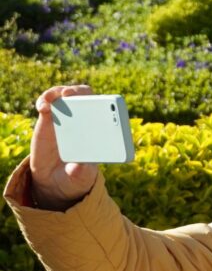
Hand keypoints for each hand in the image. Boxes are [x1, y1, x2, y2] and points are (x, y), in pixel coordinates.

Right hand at [29, 86, 98, 209]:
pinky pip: (47, 104)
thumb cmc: (74, 175)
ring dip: (60, 92)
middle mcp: (85, 121)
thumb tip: (77, 167)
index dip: (108, 105)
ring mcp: (67, 118)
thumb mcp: (79, 178)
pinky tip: (42, 107)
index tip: (103, 103)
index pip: (109, 113)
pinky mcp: (49, 119)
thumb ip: (80, 173)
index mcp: (100, 133)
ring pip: (66, 96)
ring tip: (53, 98)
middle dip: (80, 92)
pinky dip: (45, 101)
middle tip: (70, 95)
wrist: (54, 178)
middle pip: (87, 98)